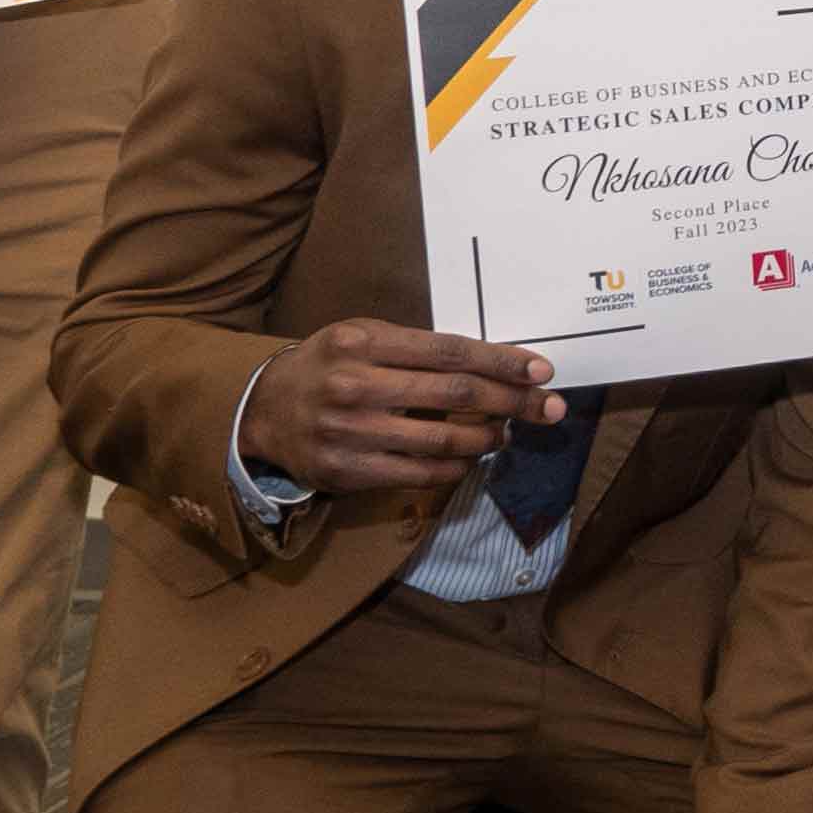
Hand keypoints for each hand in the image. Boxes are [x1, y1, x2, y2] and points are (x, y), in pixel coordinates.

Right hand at [237, 316, 561, 493]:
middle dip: (513, 402)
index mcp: (362, 342)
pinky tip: (471, 458)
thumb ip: (418, 348)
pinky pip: (420, 474)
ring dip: (488, 438)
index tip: (541, 370)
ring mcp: (350, 432)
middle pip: (456, 396)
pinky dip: (457, 468)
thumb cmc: (328, 365)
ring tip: (506, 432)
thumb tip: (493, 365)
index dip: (501, 362)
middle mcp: (355, 385)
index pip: (449, 352)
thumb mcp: (362, 337)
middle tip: (549, 407)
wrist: (263, 408)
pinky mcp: (348, 470)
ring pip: (444, 441)